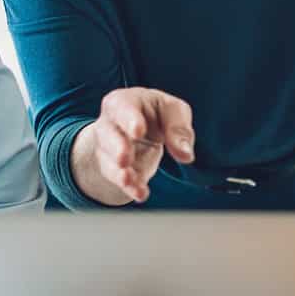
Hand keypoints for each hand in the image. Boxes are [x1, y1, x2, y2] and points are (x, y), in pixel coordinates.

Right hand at [72, 87, 195, 204]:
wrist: (136, 130)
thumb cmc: (155, 114)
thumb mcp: (172, 111)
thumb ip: (179, 128)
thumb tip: (185, 154)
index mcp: (124, 102)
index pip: (123, 107)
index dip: (130, 119)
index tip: (138, 131)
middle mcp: (111, 125)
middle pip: (109, 135)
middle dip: (117, 147)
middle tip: (124, 158)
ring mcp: (109, 149)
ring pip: (110, 161)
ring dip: (121, 173)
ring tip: (128, 179)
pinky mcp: (114, 171)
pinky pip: (119, 180)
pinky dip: (130, 188)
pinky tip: (140, 193)